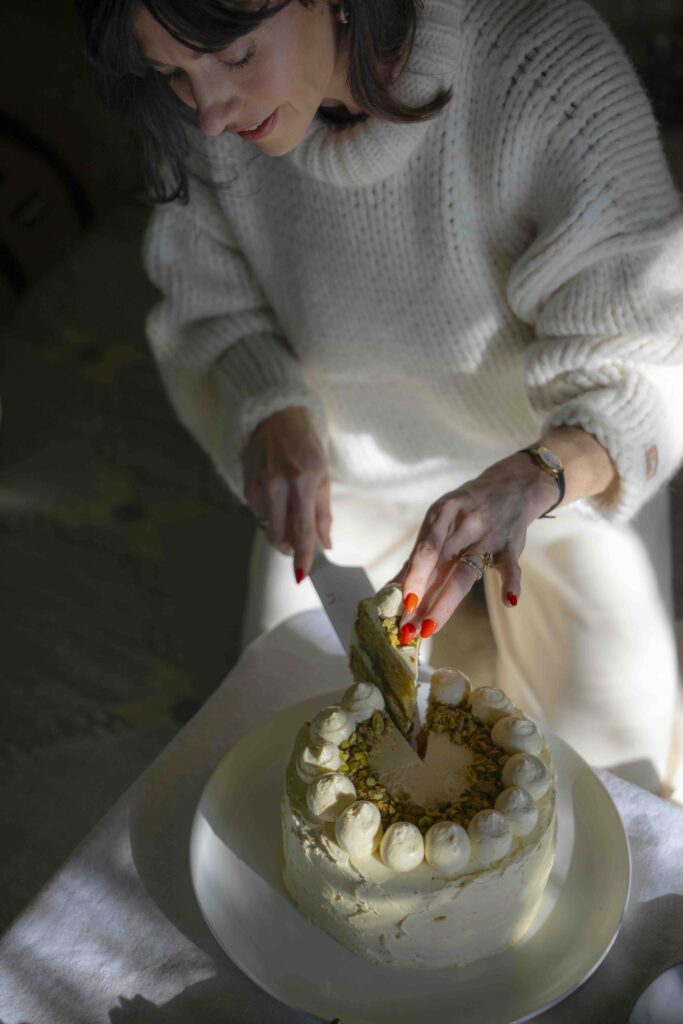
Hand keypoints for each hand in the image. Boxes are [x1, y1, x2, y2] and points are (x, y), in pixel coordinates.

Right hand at [242, 407, 331, 579]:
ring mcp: (257, 486)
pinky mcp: (245, 485)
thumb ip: (323, 513)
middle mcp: (276, 485)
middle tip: (300, 547)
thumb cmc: (305, 444)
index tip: (302, 574)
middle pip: (278, 536)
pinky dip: (270, 514)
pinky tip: (278, 498)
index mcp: (302, 481)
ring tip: (291, 509)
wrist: (275, 415)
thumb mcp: (323, 474)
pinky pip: (258, 512)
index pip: (302, 529)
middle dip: (289, 549)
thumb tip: (325, 543)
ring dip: (280, 529)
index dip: (303, 555)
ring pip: (267, 526)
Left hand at [397, 453, 558, 636]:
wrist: (511, 485)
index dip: (410, 580)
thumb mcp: (440, 520)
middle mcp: (463, 524)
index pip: (422, 552)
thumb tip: (391, 588)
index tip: (399, 606)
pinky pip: (511, 566)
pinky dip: (511, 583)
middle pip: (439, 565)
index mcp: (441, 515)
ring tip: (430, 627)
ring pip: (466, 572)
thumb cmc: (465, 510)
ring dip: (446, 602)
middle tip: (407, 628)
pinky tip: (508, 602)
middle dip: (421, 599)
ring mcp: (488, 535)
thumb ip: (420, 554)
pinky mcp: (511, 546)